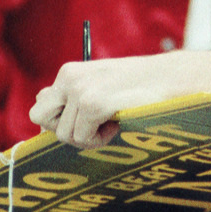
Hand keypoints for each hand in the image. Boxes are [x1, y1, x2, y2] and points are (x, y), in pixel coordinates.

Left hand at [30, 54, 185, 148]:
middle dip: (64, 129)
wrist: (171, 78)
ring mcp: (79, 91)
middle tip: (93, 124)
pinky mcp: (92, 104)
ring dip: (89, 137)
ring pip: (64, 135)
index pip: (40, 107)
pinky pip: (83, 138)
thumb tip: (39, 105)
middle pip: (40, 119)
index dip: (60, 121)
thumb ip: (70, 95)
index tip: (85, 120)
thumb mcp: (99, 84)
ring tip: (112, 120)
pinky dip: (101, 139)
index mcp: (69, 72)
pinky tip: (118, 122)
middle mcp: (69, 78)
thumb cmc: (138, 85)